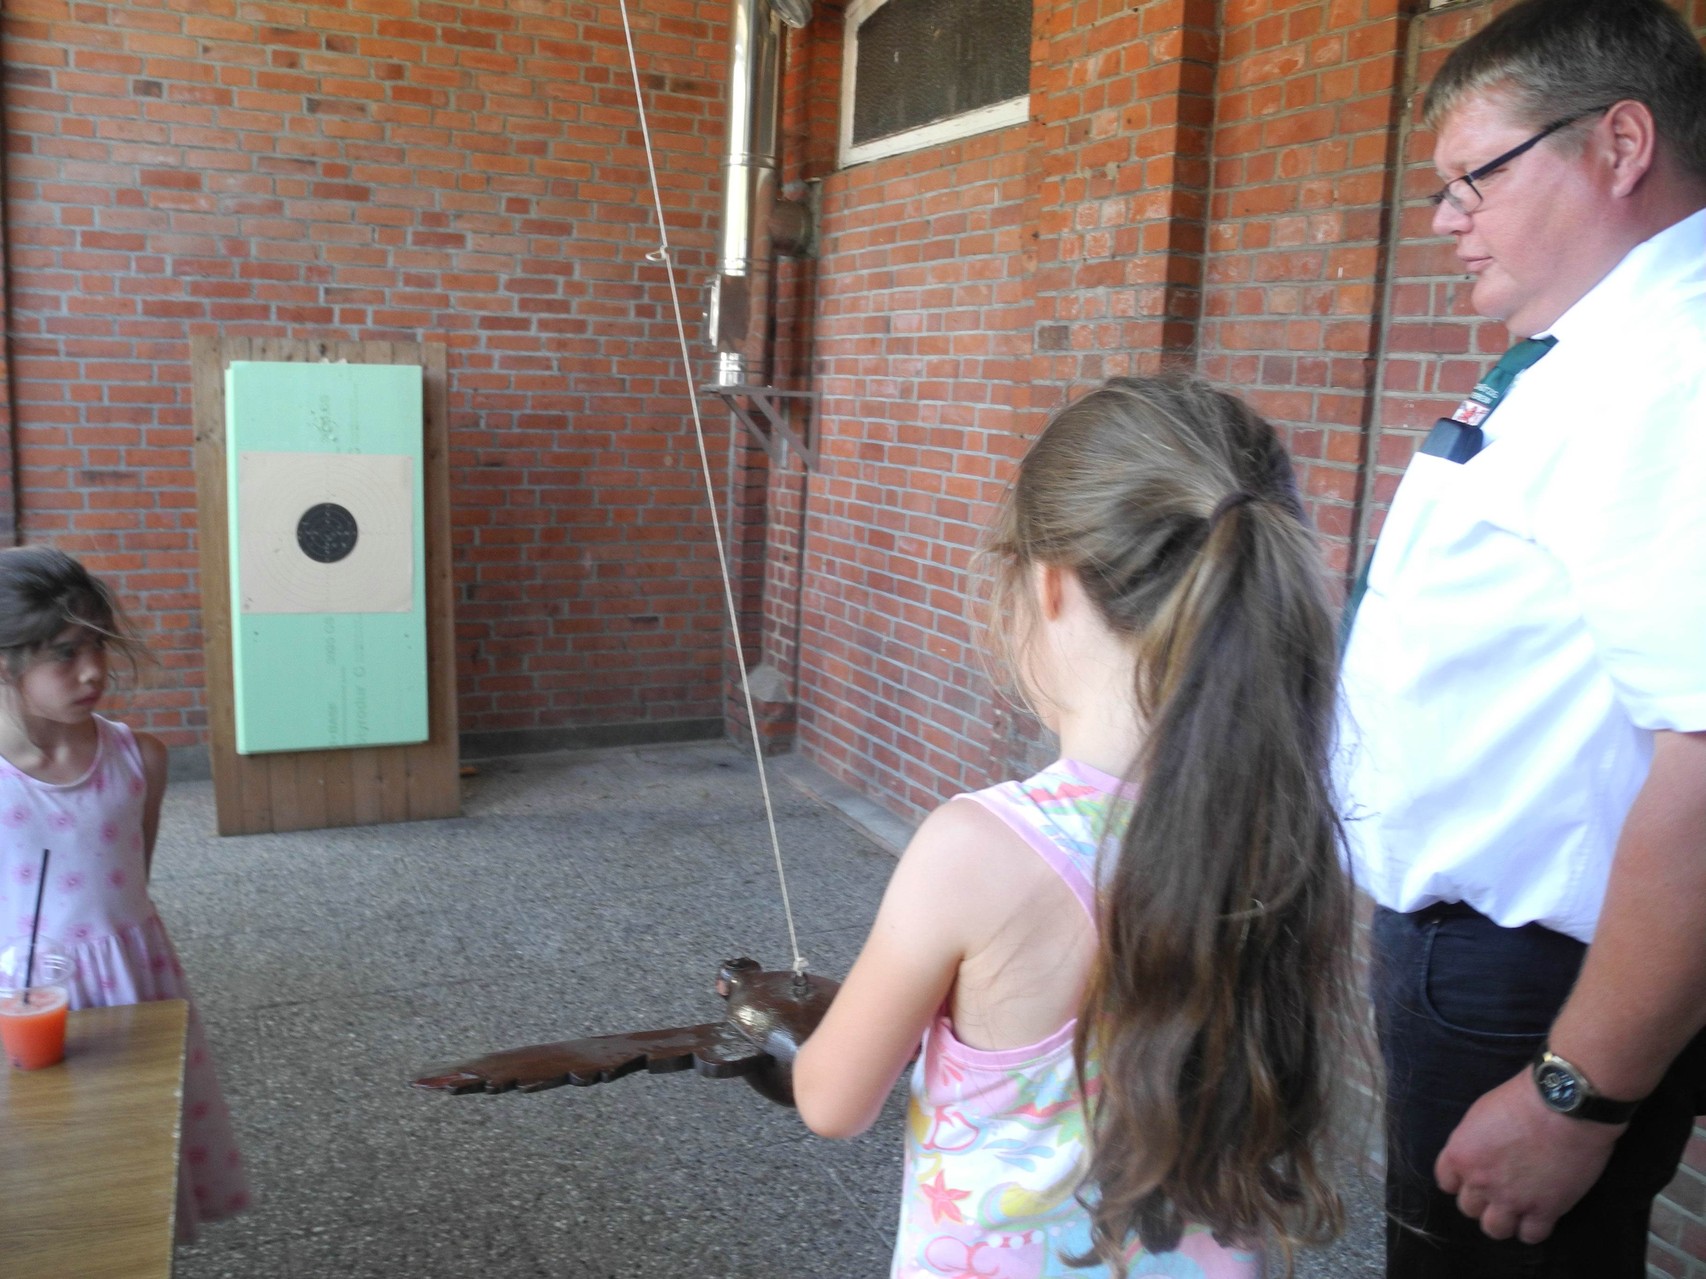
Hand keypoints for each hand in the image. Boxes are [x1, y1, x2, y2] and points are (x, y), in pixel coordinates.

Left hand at [1435, 1068, 1623, 1243]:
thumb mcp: (1481, 1114)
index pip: (1446, 1182)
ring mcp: (1512, 1199)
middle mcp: (1480, 1182)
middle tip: (1500, 1190)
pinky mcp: (1545, 1210)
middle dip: (1482, 1200)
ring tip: (1517, 1209)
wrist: (1564, 1106)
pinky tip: (1540, 1216)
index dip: (1461, 1181)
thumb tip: (1477, 1153)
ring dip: (1504, 1220)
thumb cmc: (1522, 1099)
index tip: (1474, 1177)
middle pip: (1469, 1208)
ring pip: (1495, 1229)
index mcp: (1460, 1155)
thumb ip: (1473, 1140)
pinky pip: (1531, 1235)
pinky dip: (1533, 1229)